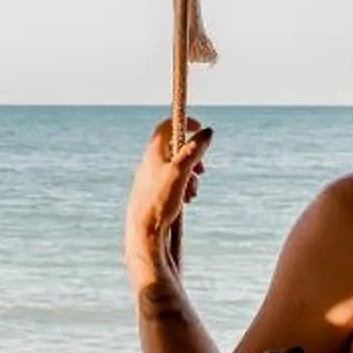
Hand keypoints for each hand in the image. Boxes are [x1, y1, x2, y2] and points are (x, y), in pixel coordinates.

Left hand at [126, 118, 210, 274]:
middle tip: (202, 170)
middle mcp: (152, 162)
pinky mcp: (157, 193)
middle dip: (194, 157)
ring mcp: (154, 178)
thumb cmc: (160, 199)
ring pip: (179, 168)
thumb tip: (207, 131)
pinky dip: (185, 187)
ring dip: (191, 176)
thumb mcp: (181, 171)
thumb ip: (194, 150)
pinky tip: (187, 201)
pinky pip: (176, 183)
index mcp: (154, 152)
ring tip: (192, 192)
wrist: (145, 230)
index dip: (184, 123)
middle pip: (176, 148)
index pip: (167, 126)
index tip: (200, 128)